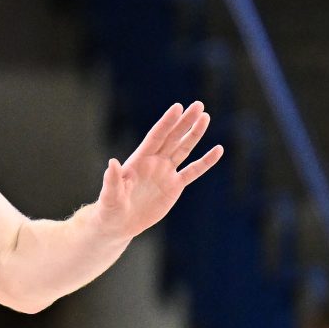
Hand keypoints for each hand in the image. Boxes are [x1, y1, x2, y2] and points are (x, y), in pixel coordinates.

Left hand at [92, 102, 223, 239]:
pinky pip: (193, 171)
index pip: (156, 136)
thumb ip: (113, 179)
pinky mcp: (175, 186)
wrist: (120, 223)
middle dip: (185, 122)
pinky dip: (206, 162)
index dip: (167, 122)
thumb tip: (112, 163)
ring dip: (195, 134)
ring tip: (206, 117)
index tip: (178, 107)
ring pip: (183, 149)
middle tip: (199, 105)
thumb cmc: (110, 207)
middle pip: (172, 137)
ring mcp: (166, 172)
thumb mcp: (110, 195)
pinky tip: (218, 150)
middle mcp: (154, 162)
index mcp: (139, 159)